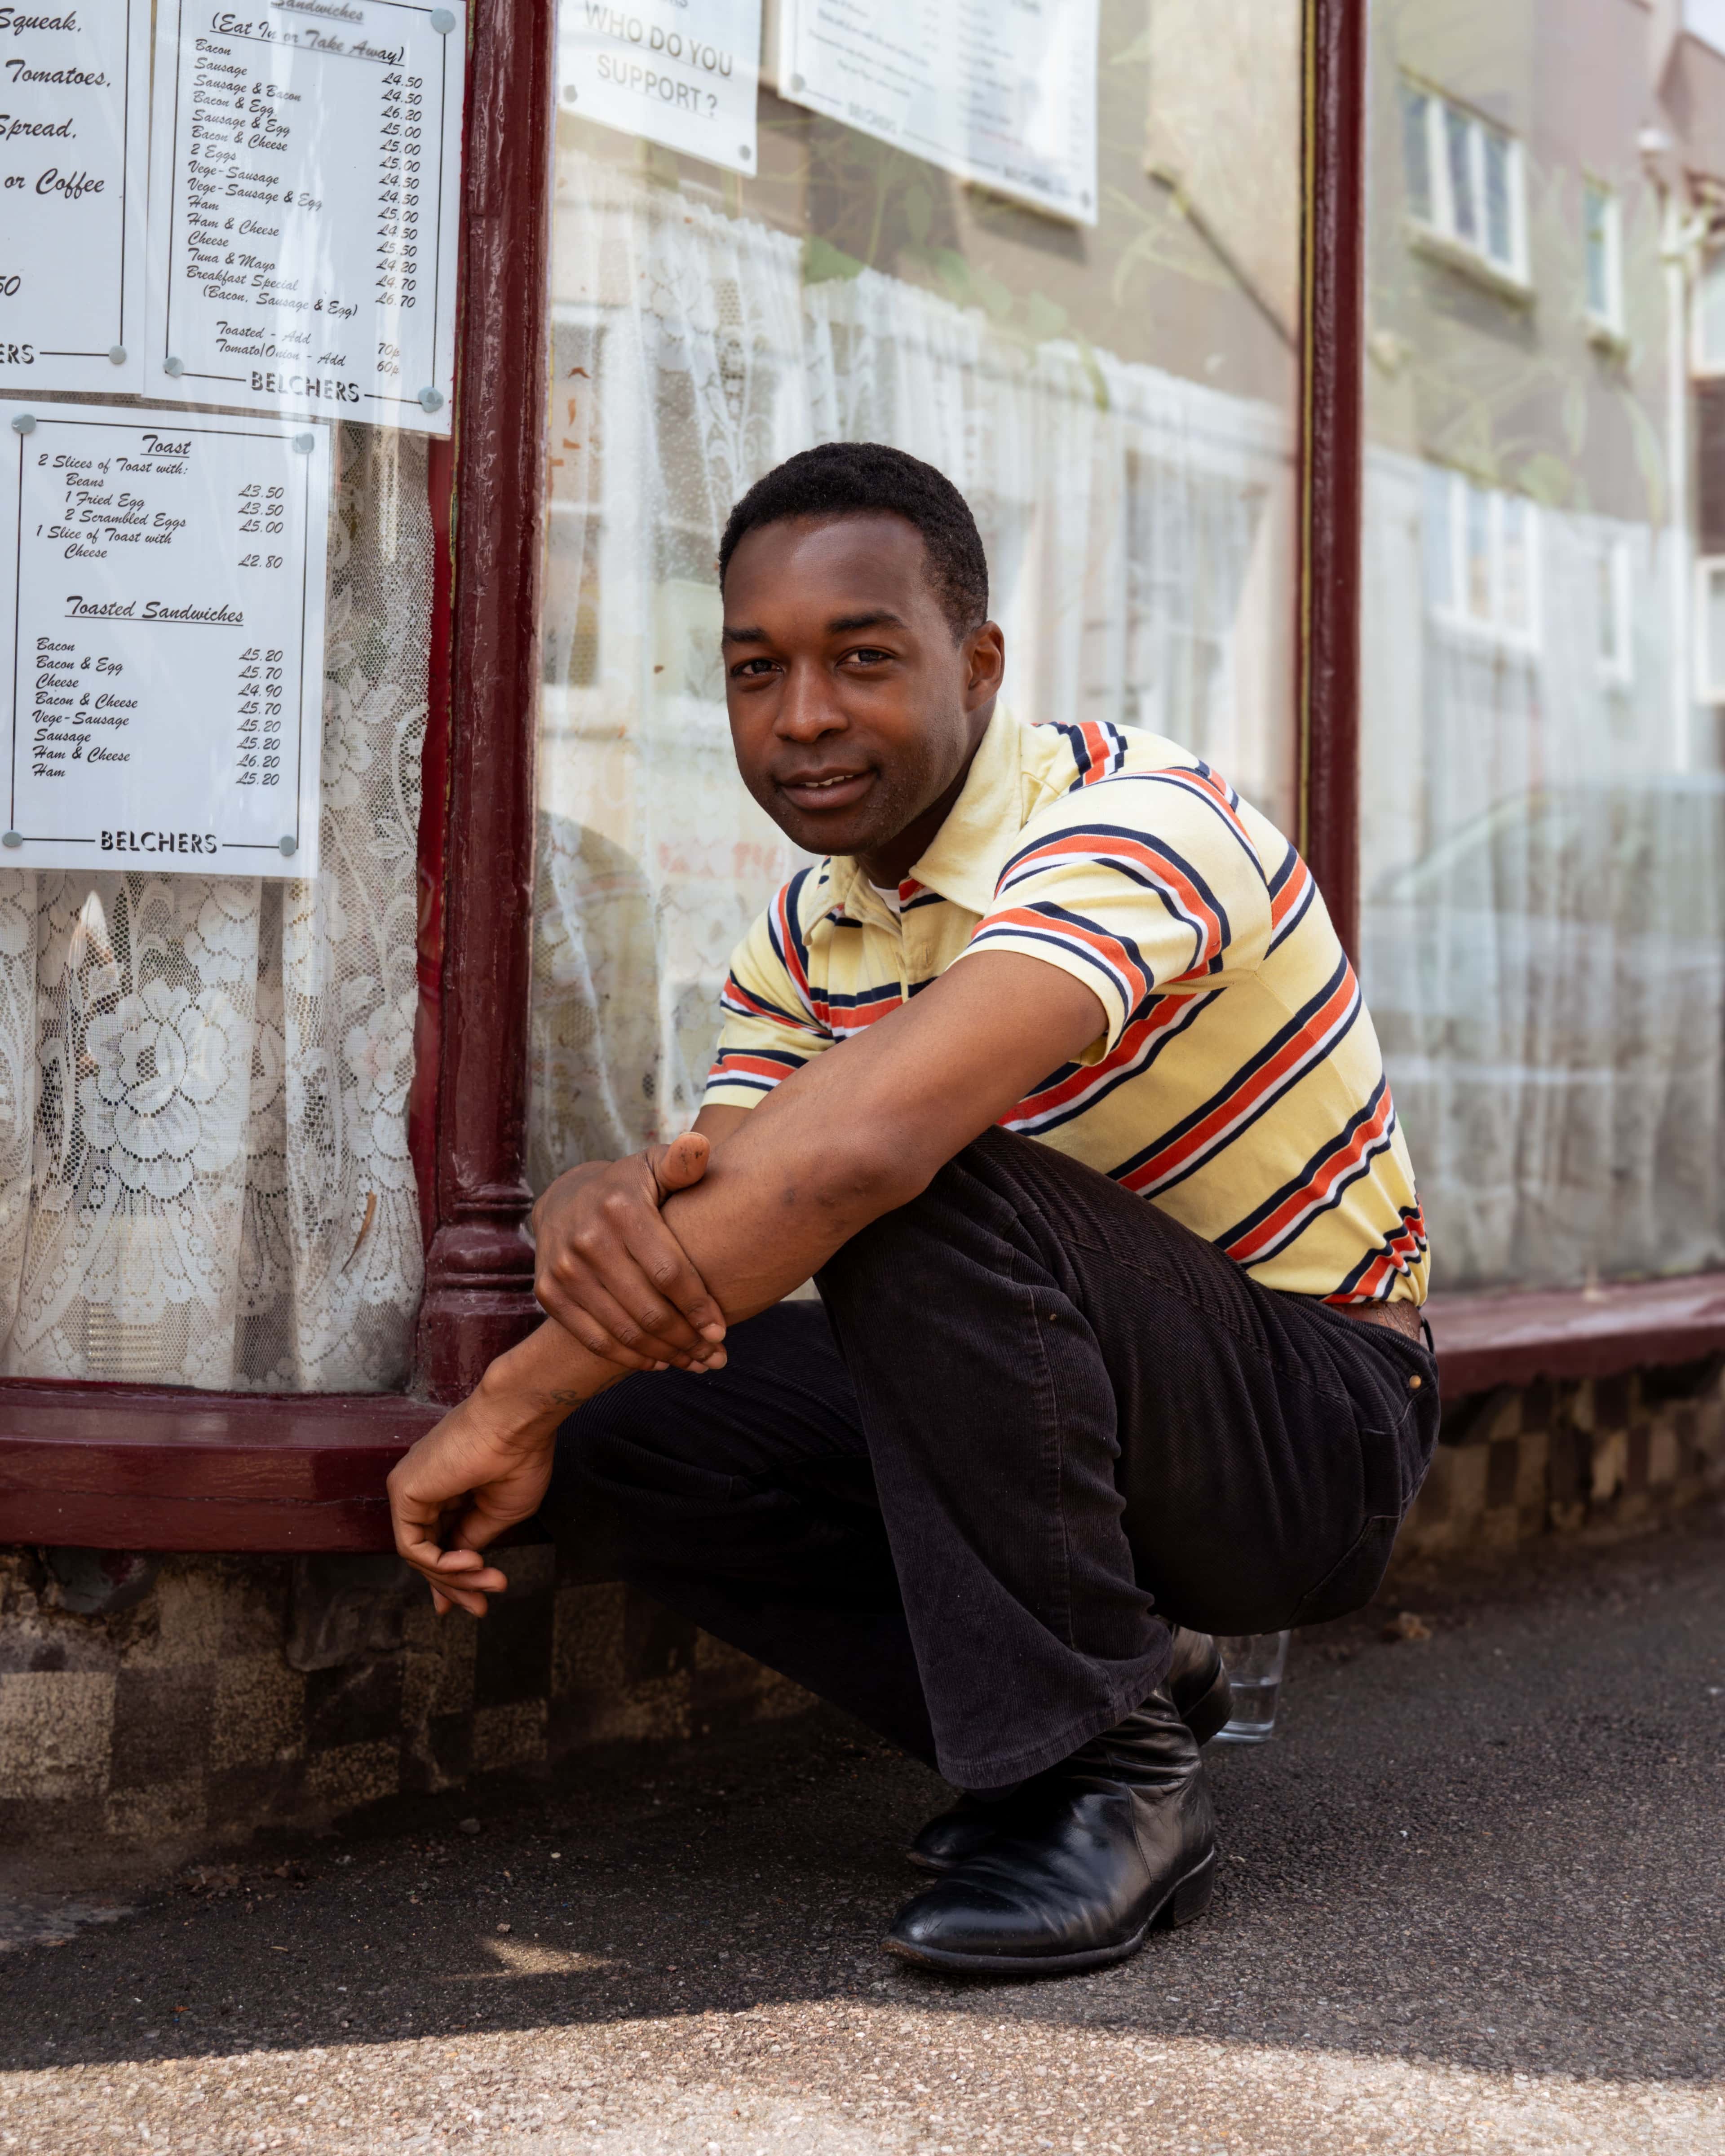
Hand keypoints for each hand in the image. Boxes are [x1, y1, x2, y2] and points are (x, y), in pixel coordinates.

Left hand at [387, 1380, 559, 1616]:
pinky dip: (440, 1563)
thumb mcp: (500, 1514)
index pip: (440, 1541)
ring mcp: (412, 1489)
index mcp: (449, 1489)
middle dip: (455, 1585)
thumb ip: (473, 1538)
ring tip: (490, 1580)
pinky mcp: (404, 1492)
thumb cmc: (520, 1458)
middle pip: (429, 1552)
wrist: (518, 1424)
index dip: (453, 1576)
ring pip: (422, 1553)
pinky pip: (413, 1546)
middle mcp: (426, 1489)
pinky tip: (471, 1561)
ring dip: (456, 1577)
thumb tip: (459, 1566)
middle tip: (481, 1608)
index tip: (476, 1603)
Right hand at [532, 1132, 728, 1373]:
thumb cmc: (628, 1186)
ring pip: (623, 1330)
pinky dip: (628, 1357)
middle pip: (648, 1309)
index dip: (698, 1307)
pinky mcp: (549, 1293)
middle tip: (714, 1356)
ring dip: (664, 1354)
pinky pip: (593, 1338)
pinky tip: (658, 1361)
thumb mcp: (654, 1165)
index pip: (669, 1271)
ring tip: (693, 1362)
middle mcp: (588, 1240)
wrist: (564, 1197)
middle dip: (687, 1339)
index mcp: (621, 1208)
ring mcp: (564, 1269)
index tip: (722, 1331)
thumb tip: (701, 1148)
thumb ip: (683, 1162)